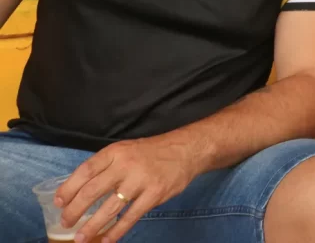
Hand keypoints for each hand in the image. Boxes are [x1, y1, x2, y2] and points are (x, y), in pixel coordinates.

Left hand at [53, 136, 197, 241]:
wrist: (187, 150)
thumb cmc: (151, 152)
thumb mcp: (126, 150)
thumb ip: (106, 166)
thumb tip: (79, 189)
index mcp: (115, 152)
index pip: (85, 171)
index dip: (68, 188)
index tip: (58, 203)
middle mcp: (126, 164)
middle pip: (92, 191)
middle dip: (75, 210)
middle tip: (66, 223)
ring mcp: (141, 180)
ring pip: (109, 207)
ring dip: (91, 226)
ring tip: (80, 238)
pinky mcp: (155, 194)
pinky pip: (131, 217)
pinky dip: (116, 231)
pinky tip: (106, 240)